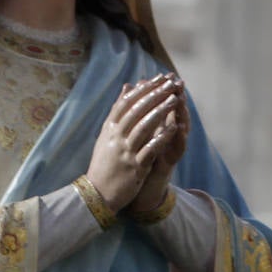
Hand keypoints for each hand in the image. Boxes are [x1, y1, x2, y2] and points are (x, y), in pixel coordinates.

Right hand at [85, 74, 183, 211]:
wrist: (97, 193)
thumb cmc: (104, 162)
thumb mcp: (107, 134)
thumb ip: (118, 110)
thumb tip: (128, 86)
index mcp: (110, 128)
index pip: (127, 102)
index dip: (144, 89)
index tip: (159, 78)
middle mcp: (116, 137)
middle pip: (136, 111)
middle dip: (155, 95)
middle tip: (170, 83)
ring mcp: (125, 152)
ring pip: (143, 127)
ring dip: (160, 112)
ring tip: (174, 99)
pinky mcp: (134, 167)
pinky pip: (150, 149)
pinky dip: (162, 137)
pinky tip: (174, 128)